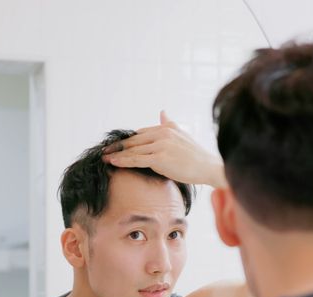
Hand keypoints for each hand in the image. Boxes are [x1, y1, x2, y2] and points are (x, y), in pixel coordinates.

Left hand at [101, 110, 226, 187]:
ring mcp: (161, 145)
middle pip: (134, 140)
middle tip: (104, 150)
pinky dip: (123, 161)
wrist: (208, 168)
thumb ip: (169, 124)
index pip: (141, 133)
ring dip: (117, 154)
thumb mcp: (182, 135)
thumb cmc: (196, 156)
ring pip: (133, 150)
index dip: (127, 140)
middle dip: (118, 146)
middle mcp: (163, 133)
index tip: (115, 145)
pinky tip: (114, 162)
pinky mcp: (160, 158)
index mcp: (166, 128)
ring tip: (104, 158)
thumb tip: (162, 112)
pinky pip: (137, 159)